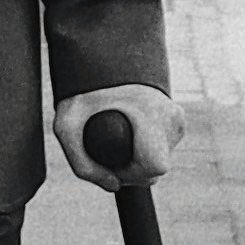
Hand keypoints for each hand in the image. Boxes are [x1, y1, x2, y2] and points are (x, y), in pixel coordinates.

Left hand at [55, 88, 179, 187]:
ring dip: (138, 159)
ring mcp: (178, 117)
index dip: (130, 173)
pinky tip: (130, 133)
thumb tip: (113, 186)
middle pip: (158, 168)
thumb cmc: (81, 90)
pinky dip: (146, 148)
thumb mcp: (66, 126)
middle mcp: (171, 116)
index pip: (155, 167)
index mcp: (152, 115)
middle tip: (107, 152)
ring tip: (117, 137)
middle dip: (132, 170)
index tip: (110, 161)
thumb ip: (83, 166)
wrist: (102, 58)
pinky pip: (164, 147)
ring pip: (161, 159)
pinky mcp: (178, 118)